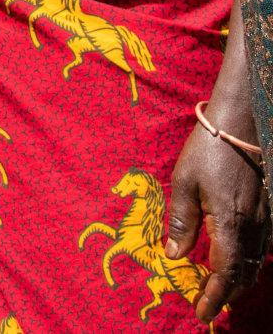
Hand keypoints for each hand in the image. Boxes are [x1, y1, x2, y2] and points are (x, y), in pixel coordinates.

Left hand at [167, 116, 266, 321]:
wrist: (241, 123)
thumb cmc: (207, 150)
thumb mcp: (183, 183)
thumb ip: (181, 221)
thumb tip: (173, 254)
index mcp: (229, 224)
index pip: (224, 272)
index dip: (213, 295)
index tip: (201, 313)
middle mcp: (253, 228)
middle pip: (244, 274)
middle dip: (226, 293)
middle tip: (207, 303)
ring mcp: (265, 220)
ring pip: (256, 263)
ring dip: (238, 279)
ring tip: (218, 289)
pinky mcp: (269, 211)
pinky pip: (262, 247)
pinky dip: (249, 262)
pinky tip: (236, 261)